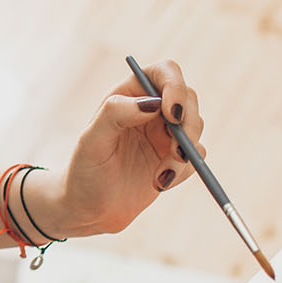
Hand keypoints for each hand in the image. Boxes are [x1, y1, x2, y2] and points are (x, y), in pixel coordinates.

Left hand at [35, 58, 205, 237]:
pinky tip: (161, 184)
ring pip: (196, 127)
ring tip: (161, 177)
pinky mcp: (175, 158)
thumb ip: (115, 114)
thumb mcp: (91, 141)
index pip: (164, 72)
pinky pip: (196, 156)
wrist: (89, 210)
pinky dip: (185, 171)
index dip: (175, 86)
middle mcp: (150, 109)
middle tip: (176, 152)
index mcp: (129, 95)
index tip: (172, 114)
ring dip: (185, 152)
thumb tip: (152, 102)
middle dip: (188, 125)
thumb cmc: (85, 171)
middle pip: (188, 99)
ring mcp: (165, 133)